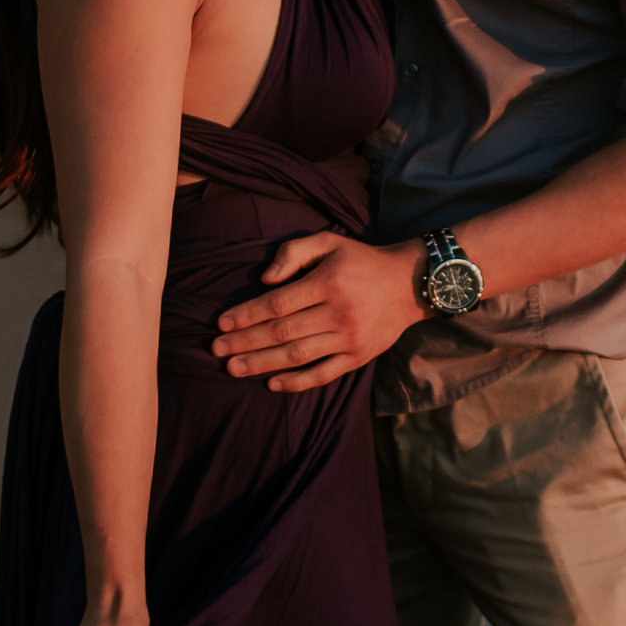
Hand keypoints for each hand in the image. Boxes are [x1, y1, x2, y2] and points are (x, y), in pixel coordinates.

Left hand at [212, 233, 421, 391]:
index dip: (247, 314)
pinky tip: (272, 384)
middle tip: (216, 349)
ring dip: (261, 364)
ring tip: (232, 369)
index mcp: (328, 283)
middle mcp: (338, 313)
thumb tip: (264, 280)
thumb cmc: (361, 260)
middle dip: (245, 342)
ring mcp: (349, 339)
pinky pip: (323, 374)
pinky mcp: (359, 357)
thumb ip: (293, 253)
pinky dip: (296, 382)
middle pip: (282, 332)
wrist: (409, 284)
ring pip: (298, 356)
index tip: (222, 323)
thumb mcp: (329, 241)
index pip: (278, 303)